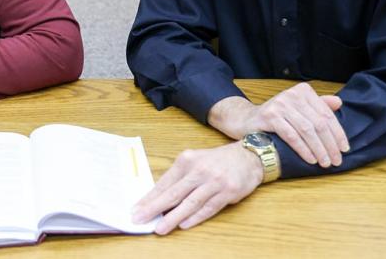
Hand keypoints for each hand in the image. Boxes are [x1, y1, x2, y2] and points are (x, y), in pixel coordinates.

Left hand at [132, 142, 262, 234]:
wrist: (249, 156)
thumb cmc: (217, 161)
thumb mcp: (195, 161)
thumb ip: (179, 178)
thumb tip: (159, 199)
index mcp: (187, 160)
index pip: (164, 182)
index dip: (150, 197)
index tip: (136, 209)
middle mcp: (200, 170)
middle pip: (174, 193)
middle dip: (155, 208)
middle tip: (140, 219)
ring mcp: (215, 181)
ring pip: (190, 203)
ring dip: (173, 217)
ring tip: (160, 228)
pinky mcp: (228, 192)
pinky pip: (209, 208)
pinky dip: (196, 217)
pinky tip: (184, 225)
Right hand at [208, 82, 348, 167]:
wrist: (246, 119)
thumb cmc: (276, 116)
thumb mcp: (298, 108)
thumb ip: (317, 105)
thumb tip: (338, 103)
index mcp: (303, 91)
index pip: (326, 114)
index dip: (337, 132)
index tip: (344, 148)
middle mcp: (292, 95)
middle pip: (318, 123)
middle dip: (330, 144)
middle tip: (337, 160)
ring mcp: (280, 105)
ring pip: (307, 130)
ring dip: (319, 149)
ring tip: (325, 163)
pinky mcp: (269, 117)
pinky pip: (291, 135)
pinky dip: (303, 149)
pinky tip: (310, 159)